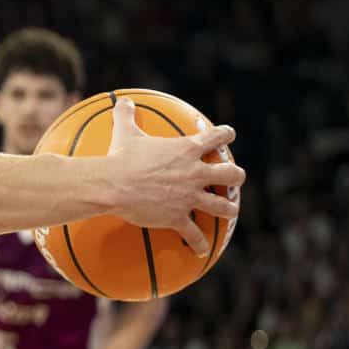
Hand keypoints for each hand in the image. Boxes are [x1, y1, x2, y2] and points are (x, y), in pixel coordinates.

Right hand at [102, 96, 244, 252]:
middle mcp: (195, 173)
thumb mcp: (124, 132)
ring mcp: (189, 197)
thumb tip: (122, 99)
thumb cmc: (119, 157)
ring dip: (228, 209)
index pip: (217, 137)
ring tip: (230, 212)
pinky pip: (194, 234)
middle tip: (233, 178)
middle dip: (236, 176)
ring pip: (222, 206)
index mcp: (187, 150)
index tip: (229, 136)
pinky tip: (201, 250)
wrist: (112, 185)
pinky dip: (198, 243)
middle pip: (232, 174)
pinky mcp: (178, 217)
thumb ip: (126, 115)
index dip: (226, 135)